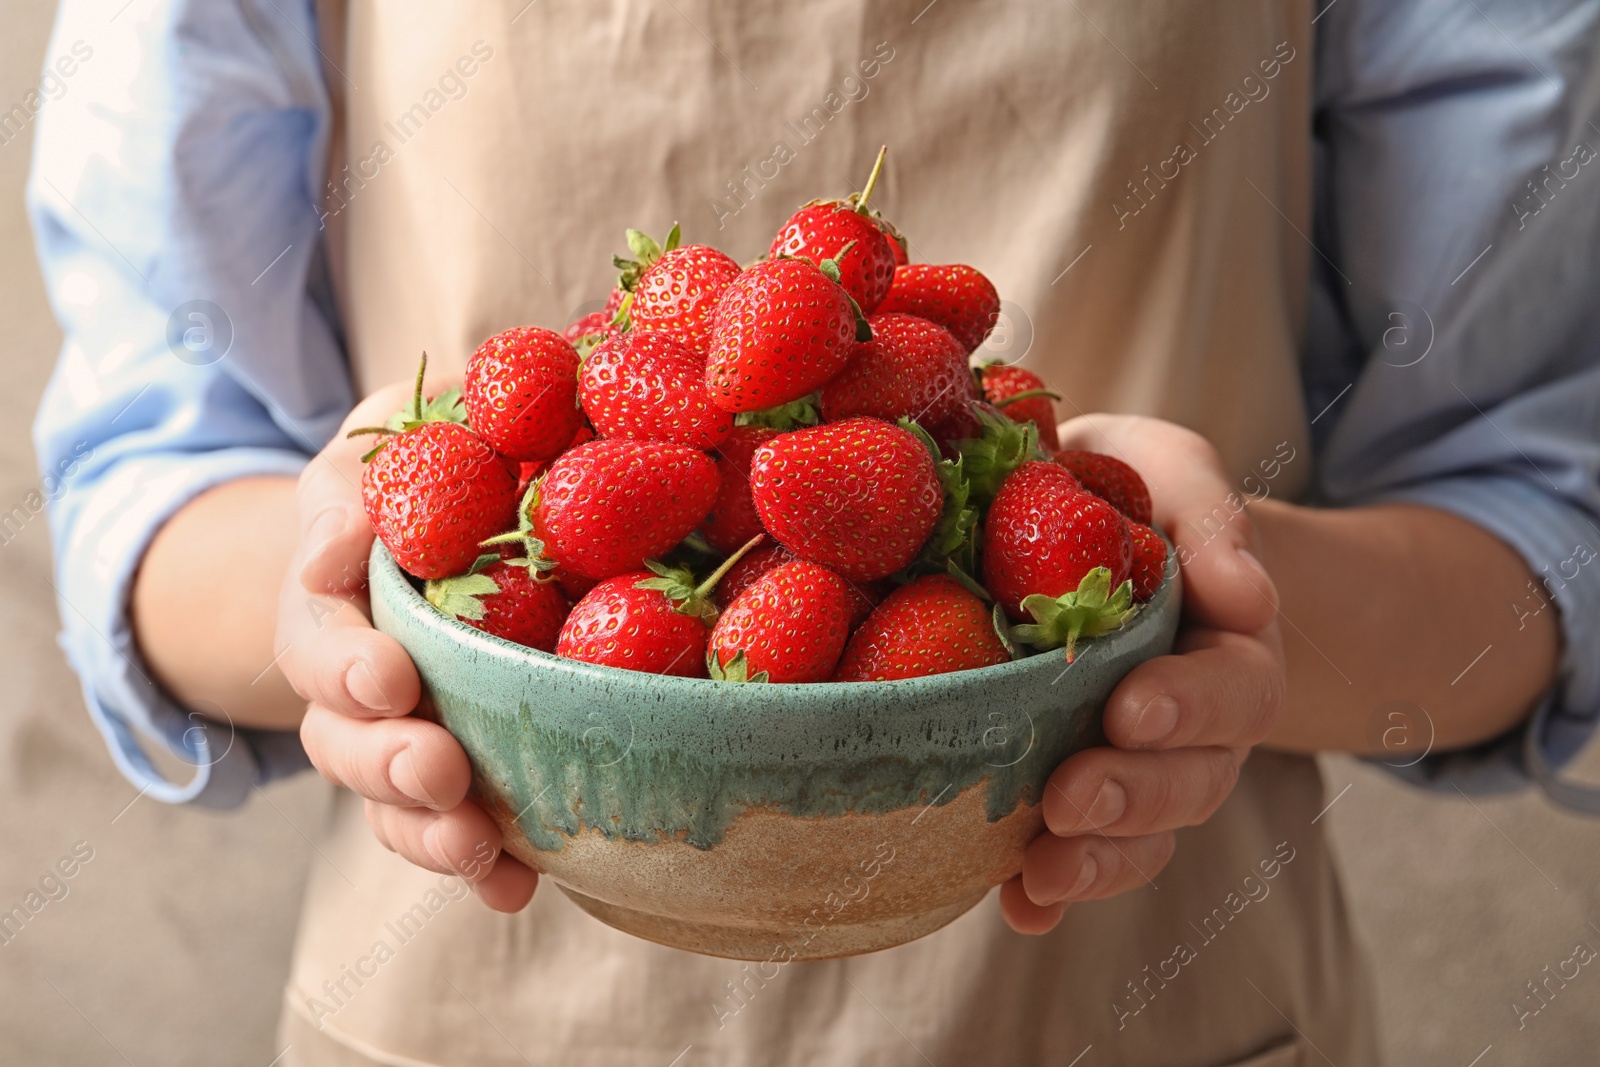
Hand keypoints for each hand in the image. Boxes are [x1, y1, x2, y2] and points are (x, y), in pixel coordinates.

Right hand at [276, 381, 538, 910]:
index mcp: (334, 592)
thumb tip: (364, 521)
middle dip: (387, 753)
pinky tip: (518, 886)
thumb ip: (379, 464)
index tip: (383, 654)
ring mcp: (395, 737)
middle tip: (437, 764)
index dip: (345, 645)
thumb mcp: (392, 439)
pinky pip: (454, 834)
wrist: (427, 544)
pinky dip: (483, 868)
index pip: (321, 621)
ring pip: (390, 799)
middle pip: (344, 732)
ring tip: (475, 844)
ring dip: (428, 828)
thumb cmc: (422, 476)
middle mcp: (352, 677)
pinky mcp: (452, 779)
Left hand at [1000, 415, 1284, 933]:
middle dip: (1134, 794)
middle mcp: (1196, 722)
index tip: (1133, 707)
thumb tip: (1244, 596)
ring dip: (1097, 858)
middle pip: (1192, 779)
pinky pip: (1081, 854)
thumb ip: (1210, 516)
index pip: (1236, 687)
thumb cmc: (1129, 488)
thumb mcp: (1169, 468)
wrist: (1087, 523)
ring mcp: (1141, 766)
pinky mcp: (1078, 794)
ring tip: (1041, 868)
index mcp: (1227, 640)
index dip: (1191, 705)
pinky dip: (1054, 891)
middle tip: (1071, 797)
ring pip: (1143, 833)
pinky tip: (1020, 910)